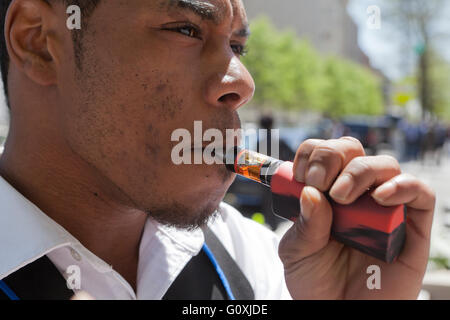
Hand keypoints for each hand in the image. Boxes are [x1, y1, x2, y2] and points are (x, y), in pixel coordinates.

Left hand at [278, 137, 434, 298]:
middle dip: (333, 157)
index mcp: (326, 194)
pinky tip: (380, 198)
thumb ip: (304, 224)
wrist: (338, 314)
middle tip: (319, 182)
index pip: (327, 153)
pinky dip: (403, 186)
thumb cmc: (316, 281)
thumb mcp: (297, 252)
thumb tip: (311, 192)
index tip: (302, 173)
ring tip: (342, 197)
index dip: (315, 153)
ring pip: (386, 165)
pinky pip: (421, 194)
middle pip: (354, 152)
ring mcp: (384, 209)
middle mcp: (356, 195)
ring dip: (361, 171)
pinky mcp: (412, 227)